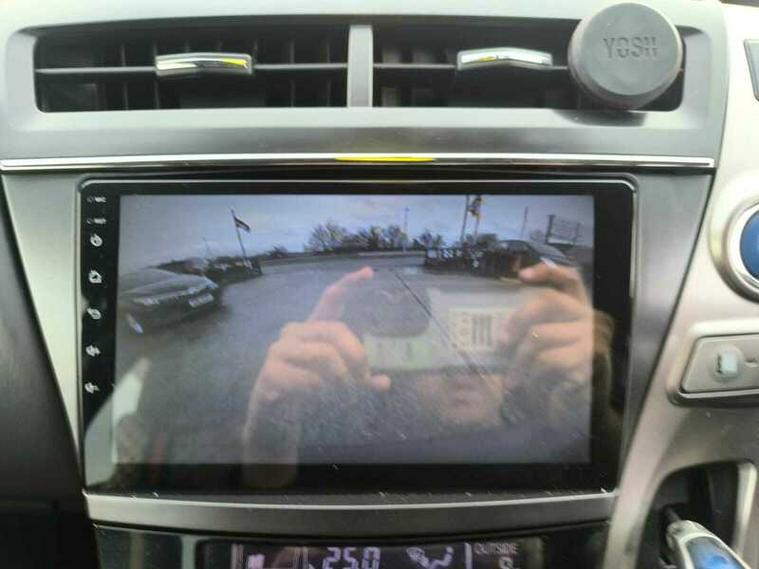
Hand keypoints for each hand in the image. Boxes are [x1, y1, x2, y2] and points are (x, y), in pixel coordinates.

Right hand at [252, 266, 389, 404]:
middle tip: (364, 378)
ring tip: (344, 392)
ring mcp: (280, 349)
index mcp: (313, 329)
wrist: (272, 418)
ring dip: (342, 377)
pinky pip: (310, 378)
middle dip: (357, 355)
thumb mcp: (339, 382)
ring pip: (326, 353)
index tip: (370, 272)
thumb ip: (360, 379)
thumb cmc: (307, 392)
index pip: (331, 299)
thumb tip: (385, 382)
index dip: (349, 283)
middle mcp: (295, 332)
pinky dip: (323, 390)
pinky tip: (319, 397)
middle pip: (337, 329)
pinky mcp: (271, 371)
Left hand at [498, 263, 594, 384]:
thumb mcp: (548, 347)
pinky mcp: (590, 363)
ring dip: (519, 361)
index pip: (570, 279)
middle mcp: (591, 319)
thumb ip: (534, 328)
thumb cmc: (558, 375)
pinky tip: (528, 388)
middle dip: (517, 320)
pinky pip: (547, 362)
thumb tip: (502, 328)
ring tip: (511, 380)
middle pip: (549, 301)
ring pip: (540, 336)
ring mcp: (593, 340)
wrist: (583, 411)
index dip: (547, 271)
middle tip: (501, 344)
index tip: (522, 276)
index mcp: (580, 310)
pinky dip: (531, 377)